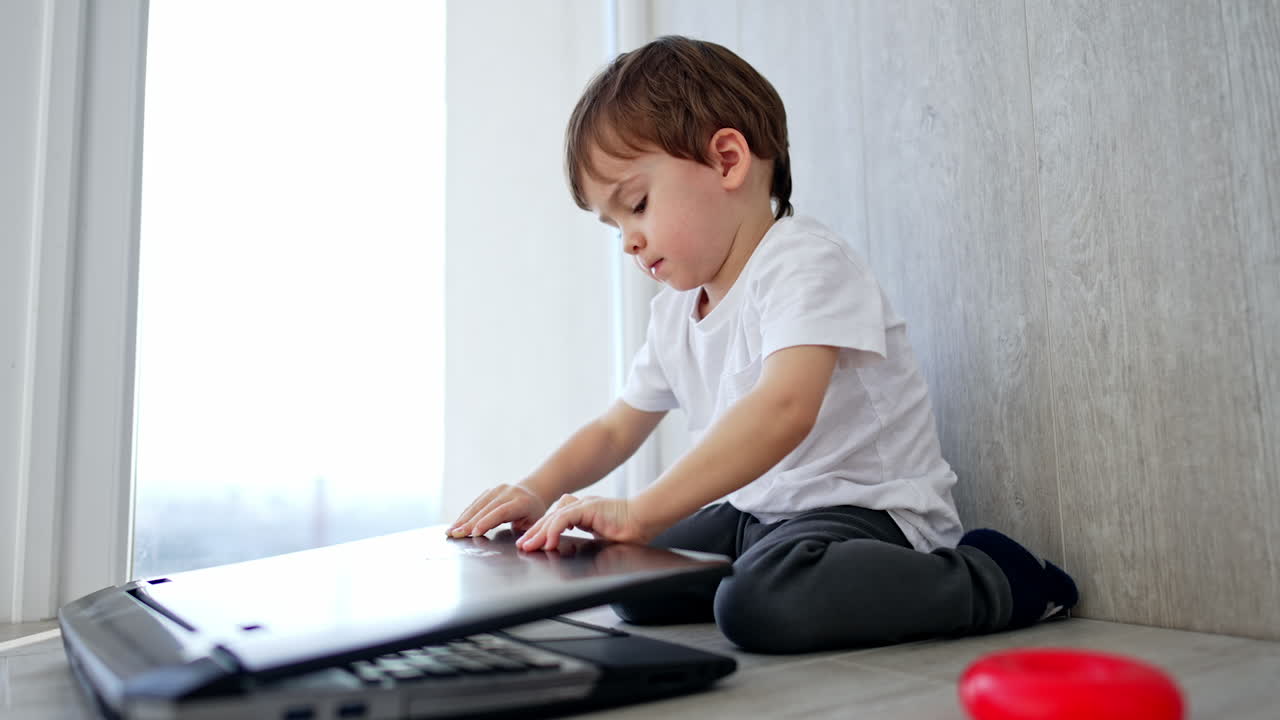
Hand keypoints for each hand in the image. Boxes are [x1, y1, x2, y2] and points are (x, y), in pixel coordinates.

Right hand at [448, 483, 550, 537]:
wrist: (534, 492)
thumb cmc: (534, 514)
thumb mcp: (536, 524)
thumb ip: (527, 533)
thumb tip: (521, 546)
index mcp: (522, 502)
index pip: (502, 512)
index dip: (487, 522)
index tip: (474, 532)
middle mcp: (508, 492)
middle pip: (486, 508)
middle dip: (469, 523)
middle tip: (456, 534)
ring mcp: (498, 490)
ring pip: (478, 505)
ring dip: (463, 519)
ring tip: (450, 531)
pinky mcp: (490, 491)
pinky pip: (475, 503)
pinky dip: (465, 514)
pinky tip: (456, 523)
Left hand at [517, 495, 649, 550]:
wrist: (645, 520)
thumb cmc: (630, 531)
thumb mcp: (603, 538)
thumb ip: (588, 540)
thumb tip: (576, 553)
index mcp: (584, 513)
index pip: (556, 520)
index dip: (543, 531)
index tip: (532, 544)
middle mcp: (581, 506)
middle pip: (550, 518)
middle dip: (535, 532)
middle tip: (522, 546)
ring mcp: (584, 505)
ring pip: (554, 518)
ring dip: (540, 533)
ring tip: (529, 546)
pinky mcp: (588, 507)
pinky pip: (564, 519)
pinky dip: (554, 531)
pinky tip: (549, 543)